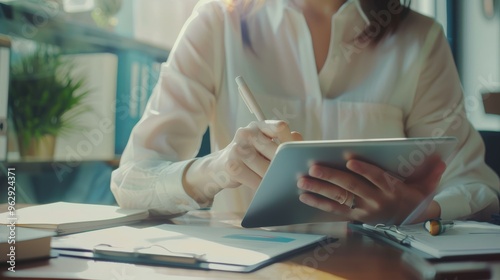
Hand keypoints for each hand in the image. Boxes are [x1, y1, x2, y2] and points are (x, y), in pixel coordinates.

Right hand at [184, 120, 301, 203]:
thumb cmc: (250, 155)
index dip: (292, 141)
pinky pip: (255, 180)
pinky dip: (264, 187)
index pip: (280, 128)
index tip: (297, 154)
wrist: (220, 167)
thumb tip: (303, 147)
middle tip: (295, 176)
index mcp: (258, 125)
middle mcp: (246, 133)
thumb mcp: (264, 144)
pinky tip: (268, 189)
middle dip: (285, 165)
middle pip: (275, 150)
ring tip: (283, 184)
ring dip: (275, 179)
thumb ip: (283, 142)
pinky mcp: (232, 166)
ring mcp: (237, 149)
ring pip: (266, 168)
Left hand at [297, 154, 445, 224]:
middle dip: (331, 177)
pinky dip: (318, 204)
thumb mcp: (425, 185)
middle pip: (352, 188)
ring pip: (339, 199)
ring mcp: (363, 210)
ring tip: (302, 181)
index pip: (378, 178)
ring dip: (319, 190)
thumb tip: (440, 159)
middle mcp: (376, 201)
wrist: (411, 222)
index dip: (365, 170)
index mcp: (393, 190)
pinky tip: (304, 197)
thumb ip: (430, 172)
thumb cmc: (413, 196)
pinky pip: (334, 211)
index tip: (350, 161)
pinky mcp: (354, 217)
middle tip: (313, 167)